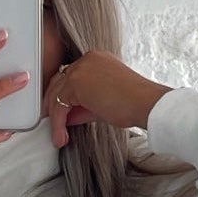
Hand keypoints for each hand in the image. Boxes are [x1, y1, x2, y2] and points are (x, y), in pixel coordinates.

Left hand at [43, 49, 174, 147]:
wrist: (145, 104)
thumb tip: (68, 116)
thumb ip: (84, 105)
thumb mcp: (103, 102)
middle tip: (52, 123)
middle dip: (54, 104)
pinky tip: (61, 136)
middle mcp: (87, 59)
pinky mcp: (76, 82)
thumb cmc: (133, 104)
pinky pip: (59, 105)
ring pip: (57, 94)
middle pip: (60, 81)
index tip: (61, 114)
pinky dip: (58, 123)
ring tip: (59, 136)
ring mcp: (81, 68)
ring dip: (55, 117)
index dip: (64, 96)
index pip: (71, 76)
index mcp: (96, 60)